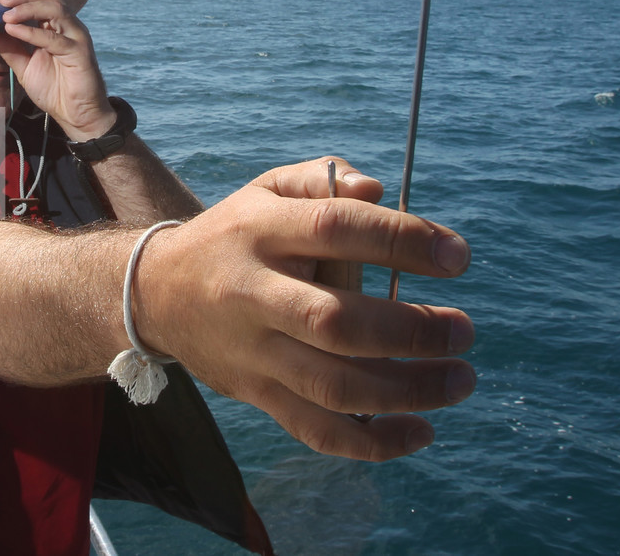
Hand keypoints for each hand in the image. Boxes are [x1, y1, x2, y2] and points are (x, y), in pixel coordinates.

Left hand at [0, 0, 113, 139]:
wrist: (75, 114)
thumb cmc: (54, 90)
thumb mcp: (23, 66)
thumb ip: (8, 48)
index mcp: (57, 27)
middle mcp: (69, 27)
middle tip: (1, 1)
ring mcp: (76, 38)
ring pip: (55, 9)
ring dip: (28, 8)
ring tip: (6, 16)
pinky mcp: (79, 52)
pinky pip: (54, 38)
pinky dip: (32, 32)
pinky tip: (14, 31)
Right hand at [134, 157, 474, 461]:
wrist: (155, 293)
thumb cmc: (236, 234)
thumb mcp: (268, 188)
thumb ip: (326, 178)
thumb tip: (379, 191)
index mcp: (262, 231)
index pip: (336, 229)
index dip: (401, 240)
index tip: (457, 257)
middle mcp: (253, 292)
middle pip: (335, 321)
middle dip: (411, 331)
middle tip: (464, 331)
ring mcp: (253, 351)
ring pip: (331, 385)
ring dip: (406, 391)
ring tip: (459, 379)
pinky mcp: (256, 394)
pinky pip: (316, 429)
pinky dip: (372, 442)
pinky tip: (421, 430)